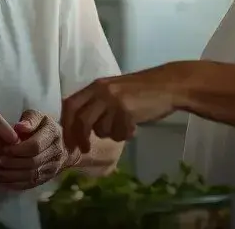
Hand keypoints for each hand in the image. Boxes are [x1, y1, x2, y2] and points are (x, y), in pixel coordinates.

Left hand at [0, 110, 76, 190]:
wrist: (61, 143)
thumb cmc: (41, 126)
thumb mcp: (36, 116)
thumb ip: (29, 120)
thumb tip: (19, 127)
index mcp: (53, 134)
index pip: (35, 146)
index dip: (17, 149)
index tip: (2, 149)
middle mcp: (56, 152)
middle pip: (32, 162)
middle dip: (11, 163)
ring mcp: (53, 167)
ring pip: (31, 175)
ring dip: (10, 176)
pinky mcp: (47, 178)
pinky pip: (31, 184)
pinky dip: (15, 184)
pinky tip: (2, 181)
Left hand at [61, 64, 182, 152]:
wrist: (168, 85)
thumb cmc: (141, 90)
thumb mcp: (114, 91)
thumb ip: (97, 104)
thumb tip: (79, 128)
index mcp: (96, 86)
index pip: (70, 105)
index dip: (66, 125)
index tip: (68, 142)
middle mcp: (102, 91)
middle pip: (81, 120)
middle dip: (79, 138)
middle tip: (84, 149)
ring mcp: (114, 101)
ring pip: (101, 129)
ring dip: (111, 134)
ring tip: (124, 126)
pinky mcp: (127, 111)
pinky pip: (118, 133)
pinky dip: (125, 134)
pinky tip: (134, 126)